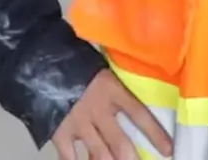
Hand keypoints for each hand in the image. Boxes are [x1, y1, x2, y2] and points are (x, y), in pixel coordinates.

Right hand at [49, 69, 173, 159]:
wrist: (38, 59)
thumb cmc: (74, 60)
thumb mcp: (100, 69)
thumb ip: (112, 87)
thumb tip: (124, 103)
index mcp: (112, 90)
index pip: (140, 114)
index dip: (155, 134)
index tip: (169, 150)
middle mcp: (98, 110)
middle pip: (121, 143)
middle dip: (131, 159)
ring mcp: (78, 123)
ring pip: (99, 154)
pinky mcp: (59, 131)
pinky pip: (70, 157)